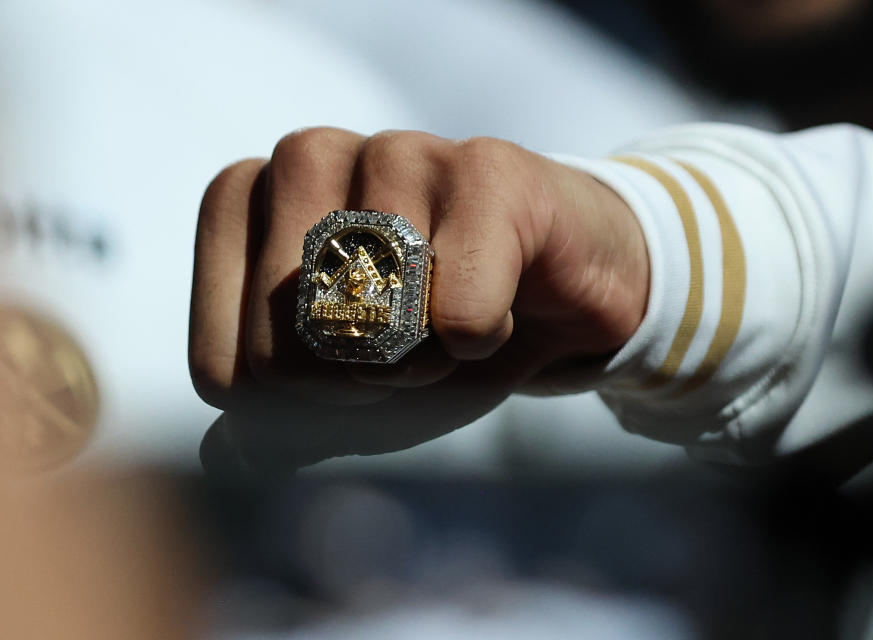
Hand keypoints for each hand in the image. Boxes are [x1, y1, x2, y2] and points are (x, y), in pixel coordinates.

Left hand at [188, 128, 648, 473]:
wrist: (554, 289)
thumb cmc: (435, 329)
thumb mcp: (348, 382)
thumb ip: (280, 409)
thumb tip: (226, 451)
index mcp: (246, 200)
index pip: (222, 365)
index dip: (296, 408)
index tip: (347, 380)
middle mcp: (306, 156)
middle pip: (288, 336)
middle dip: (355, 382)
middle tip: (406, 358)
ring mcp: (396, 150)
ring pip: (374, 314)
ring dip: (420, 361)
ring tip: (453, 333)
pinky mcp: (486, 167)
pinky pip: (458, 306)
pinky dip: (480, 340)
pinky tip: (500, 312)